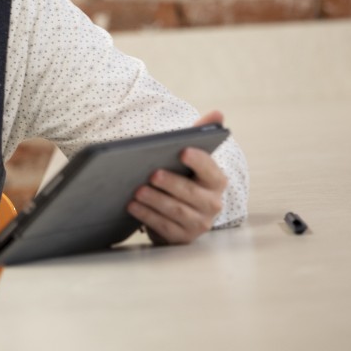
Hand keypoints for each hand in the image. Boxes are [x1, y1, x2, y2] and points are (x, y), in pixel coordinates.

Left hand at [128, 111, 227, 245]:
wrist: (176, 211)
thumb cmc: (182, 177)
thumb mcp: (188, 156)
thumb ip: (200, 133)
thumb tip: (218, 112)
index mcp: (216, 182)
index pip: (211, 170)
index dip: (198, 161)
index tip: (182, 150)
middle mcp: (212, 204)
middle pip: (191, 194)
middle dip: (171, 184)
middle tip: (152, 174)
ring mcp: (199, 224)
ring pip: (177, 212)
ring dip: (156, 201)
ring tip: (137, 190)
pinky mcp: (182, 238)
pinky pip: (164, 228)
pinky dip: (147, 216)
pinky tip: (132, 206)